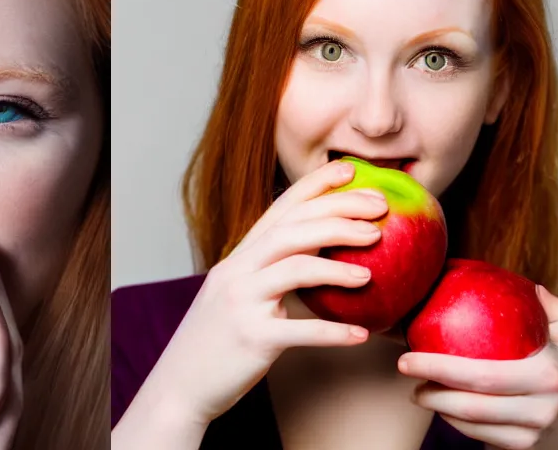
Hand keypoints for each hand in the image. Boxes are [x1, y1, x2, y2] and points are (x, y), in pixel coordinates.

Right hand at [139, 160, 381, 427]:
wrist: (178, 387)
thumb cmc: (219, 340)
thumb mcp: (240, 292)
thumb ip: (272, 269)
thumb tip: (322, 252)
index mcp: (240, 256)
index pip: (282, 207)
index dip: (317, 184)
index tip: (352, 170)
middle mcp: (238, 271)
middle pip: (293, 228)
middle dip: (340, 214)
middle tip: (379, 211)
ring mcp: (243, 303)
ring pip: (295, 268)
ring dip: (338, 267)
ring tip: (370, 273)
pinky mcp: (251, 339)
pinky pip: (300, 331)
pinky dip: (333, 332)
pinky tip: (361, 335)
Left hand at [397, 285, 557, 448]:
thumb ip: (554, 310)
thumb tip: (528, 286)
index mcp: (549, 374)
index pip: (485, 373)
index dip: (442, 367)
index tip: (411, 353)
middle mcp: (542, 408)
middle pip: (473, 401)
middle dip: (431, 384)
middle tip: (404, 367)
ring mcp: (530, 434)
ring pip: (471, 421)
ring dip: (436, 405)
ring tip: (415, 388)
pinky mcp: (519, 449)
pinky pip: (475, 434)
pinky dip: (451, 420)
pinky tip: (437, 403)